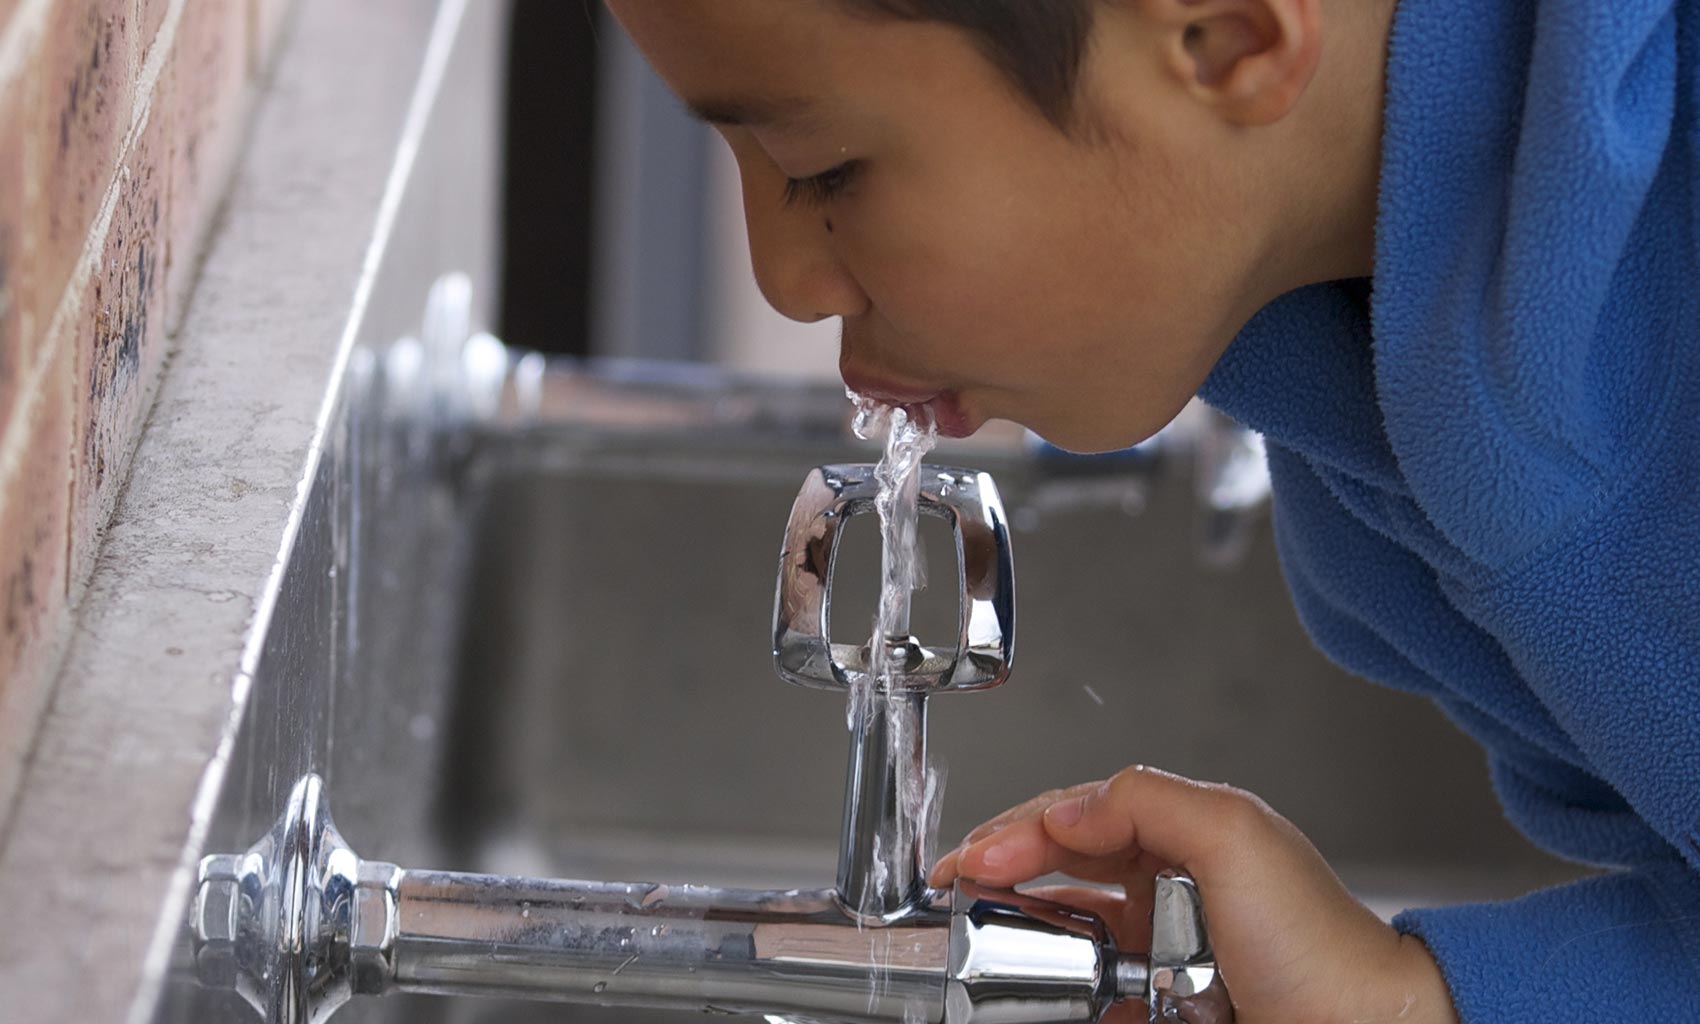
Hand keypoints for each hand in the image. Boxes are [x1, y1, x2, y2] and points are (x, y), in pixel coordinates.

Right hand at [930, 766, 1458, 1023]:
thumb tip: (1066, 807)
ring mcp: (1165, 947)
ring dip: (1021, 928)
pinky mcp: (1163, 1004)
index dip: (1014, 832)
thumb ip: (1145, 799)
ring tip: (980, 938)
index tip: (969, 862)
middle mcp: (1170, 884)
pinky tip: (1038, 990)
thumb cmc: (1323, 946)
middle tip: (954, 894)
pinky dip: (1059, 990)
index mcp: (1182, 833)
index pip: (1075, 815)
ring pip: (1069, 927)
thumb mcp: (1233, 834)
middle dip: (1001, 871)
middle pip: (1060, 866)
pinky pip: (1093, 990)